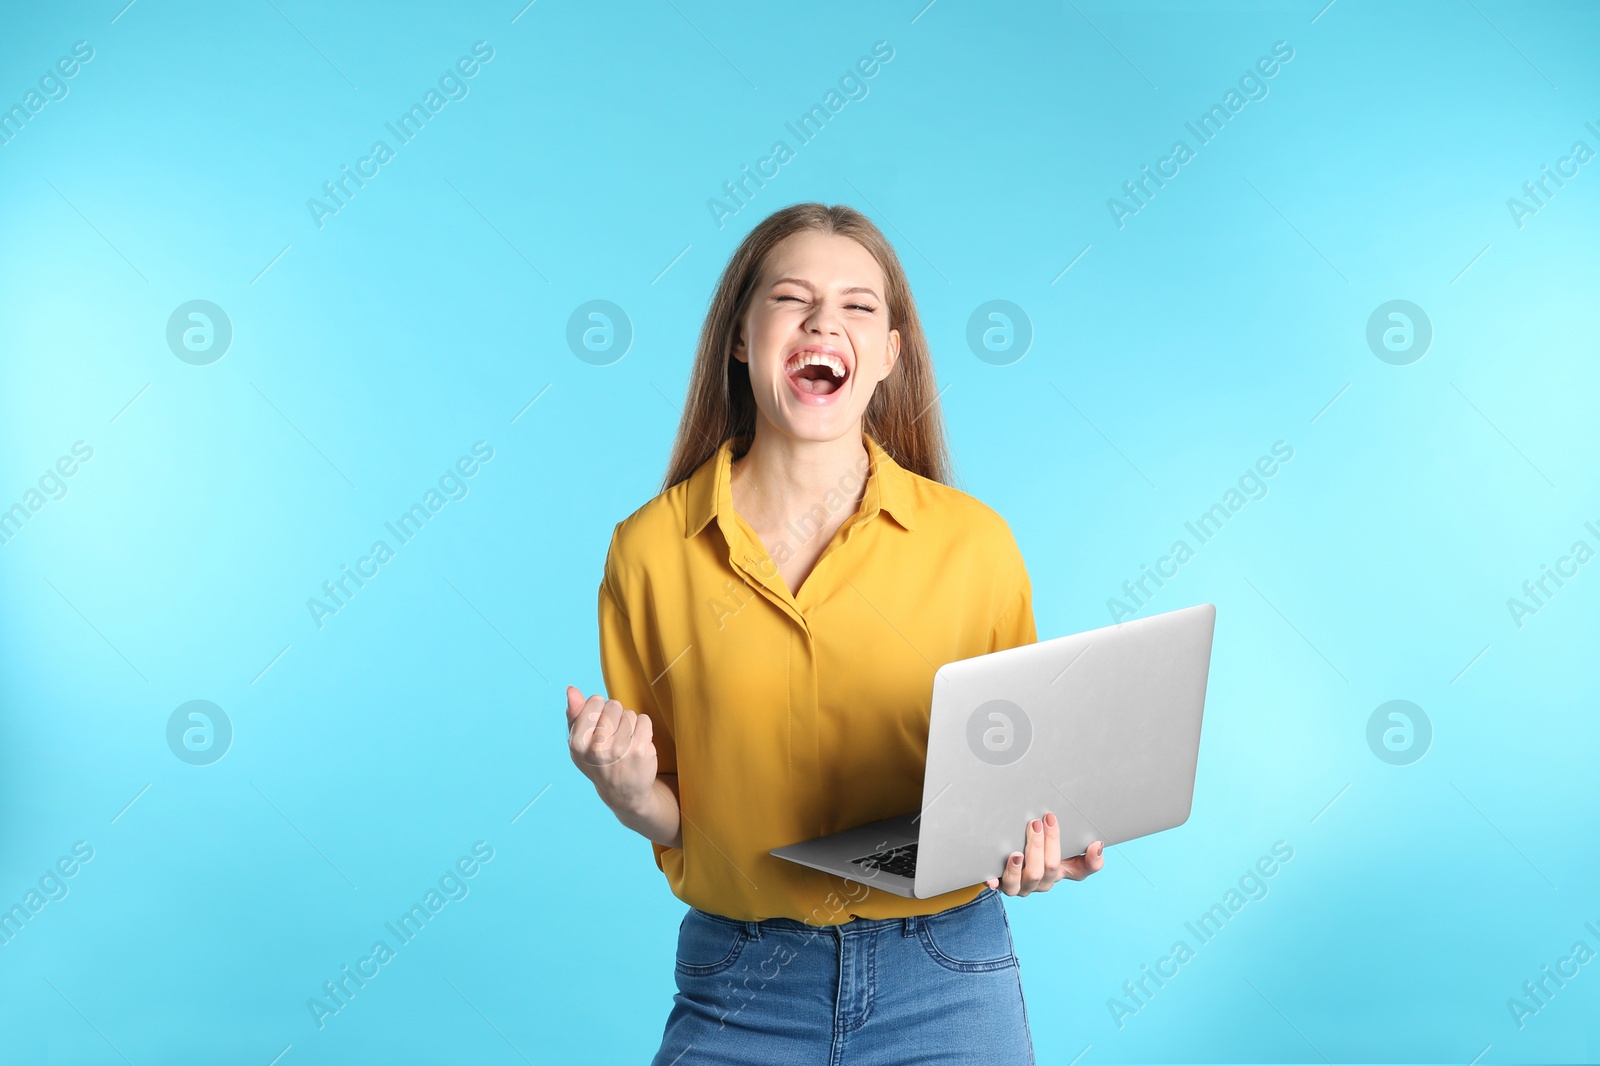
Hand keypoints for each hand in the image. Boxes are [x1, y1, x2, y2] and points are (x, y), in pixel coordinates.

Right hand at [565, 685, 657, 814]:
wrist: (623, 793)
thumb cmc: (598, 763)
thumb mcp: (579, 743)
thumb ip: (574, 715)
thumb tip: (571, 690)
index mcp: (578, 743)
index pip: (595, 700)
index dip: (598, 710)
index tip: (598, 728)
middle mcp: (598, 747)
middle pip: (613, 705)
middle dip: (614, 717)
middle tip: (611, 738)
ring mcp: (621, 748)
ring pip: (629, 713)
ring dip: (628, 725)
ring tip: (623, 744)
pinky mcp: (642, 749)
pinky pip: (644, 719)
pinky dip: (642, 729)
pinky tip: (635, 745)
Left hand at [985, 811, 1104, 895]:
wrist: (1015, 864)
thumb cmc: (1045, 858)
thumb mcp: (1069, 858)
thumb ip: (1089, 858)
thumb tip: (1098, 845)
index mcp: (1057, 875)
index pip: (1069, 867)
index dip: (1061, 845)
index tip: (1051, 819)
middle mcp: (1037, 884)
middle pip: (1042, 870)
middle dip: (1040, 846)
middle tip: (1035, 823)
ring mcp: (1018, 886)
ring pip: (1019, 882)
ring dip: (1017, 868)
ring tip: (1016, 853)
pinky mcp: (999, 884)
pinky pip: (997, 887)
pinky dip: (994, 882)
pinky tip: (990, 879)